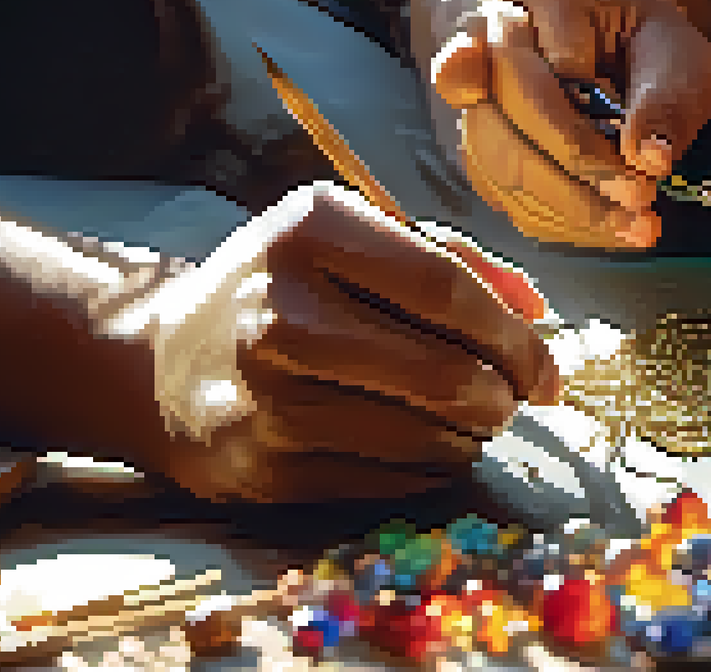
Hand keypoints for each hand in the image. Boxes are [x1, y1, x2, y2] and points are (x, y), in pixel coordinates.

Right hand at [144, 184, 560, 502]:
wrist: (163, 367)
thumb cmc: (283, 291)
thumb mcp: (353, 241)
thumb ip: (454, 262)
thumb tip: (538, 314)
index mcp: (309, 231)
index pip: (446, 289)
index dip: (515, 337)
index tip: (547, 368)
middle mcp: (281, 312)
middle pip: (446, 373)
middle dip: (504, 395)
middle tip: (514, 399)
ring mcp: (270, 398)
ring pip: (429, 437)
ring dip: (472, 435)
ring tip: (467, 418)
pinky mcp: (269, 469)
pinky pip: (395, 480)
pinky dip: (431, 467)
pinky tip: (423, 444)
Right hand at [431, 0, 710, 248]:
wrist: (610, 47)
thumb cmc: (647, 45)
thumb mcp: (681, 56)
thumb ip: (668, 98)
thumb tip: (650, 156)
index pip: (559, 48)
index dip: (599, 120)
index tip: (648, 168)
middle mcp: (499, 25)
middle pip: (511, 99)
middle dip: (577, 163)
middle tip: (641, 198)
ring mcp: (474, 79)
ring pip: (493, 148)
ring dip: (563, 202)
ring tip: (632, 226)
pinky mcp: (473, 130)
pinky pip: (494, 182)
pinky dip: (550, 216)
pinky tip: (602, 228)